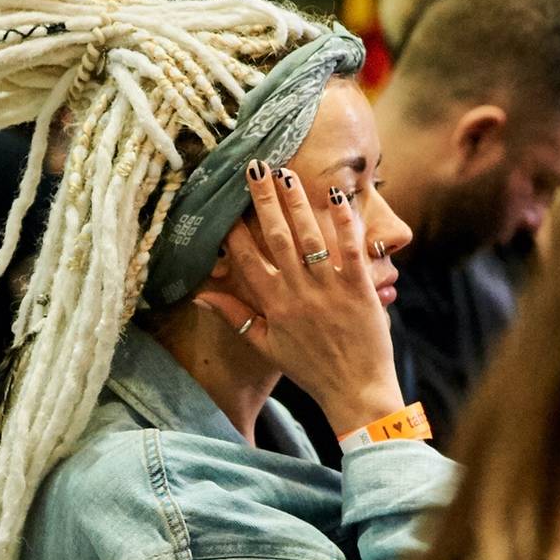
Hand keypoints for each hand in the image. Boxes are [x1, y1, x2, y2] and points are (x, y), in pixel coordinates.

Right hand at [192, 162, 403, 435]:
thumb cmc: (310, 369)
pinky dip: (344, 221)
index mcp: (273, 305)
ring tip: (286, 174)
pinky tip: (337, 194)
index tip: (226, 200)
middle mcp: (297, 293)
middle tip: (254, 168)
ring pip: (308, 237)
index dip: (234, 226)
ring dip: (296, 203)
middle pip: (275, 238)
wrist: (354, 391)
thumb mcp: (266, 346)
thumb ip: (235, 317)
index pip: (246, 258)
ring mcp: (329, 289)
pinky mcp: (359, 289)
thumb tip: (201, 295)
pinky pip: (350, 249)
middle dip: (263, 200)